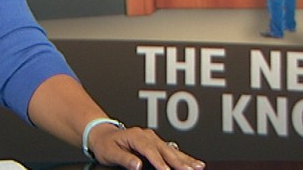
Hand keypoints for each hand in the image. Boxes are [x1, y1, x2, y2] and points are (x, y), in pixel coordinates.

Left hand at [87, 124, 204, 169]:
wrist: (103, 135)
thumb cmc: (106, 144)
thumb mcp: (110, 153)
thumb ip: (124, 158)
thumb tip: (137, 165)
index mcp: (136, 136)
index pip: (150, 150)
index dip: (159, 161)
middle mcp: (147, 135)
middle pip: (165, 150)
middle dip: (178, 161)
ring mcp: (153, 139)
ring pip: (172, 150)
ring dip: (185, 159)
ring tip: (198, 166)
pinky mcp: (157, 144)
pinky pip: (172, 151)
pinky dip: (184, 157)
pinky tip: (195, 162)